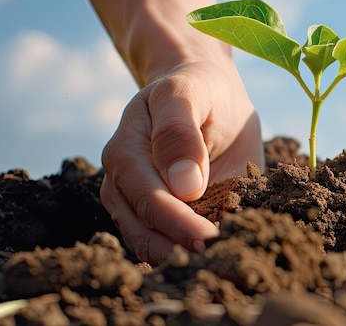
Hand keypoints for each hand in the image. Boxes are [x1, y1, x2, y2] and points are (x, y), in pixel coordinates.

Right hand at [100, 54, 262, 264]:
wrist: (205, 90)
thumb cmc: (198, 88)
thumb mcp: (189, 91)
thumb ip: (179, 130)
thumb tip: (184, 186)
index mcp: (125, 151)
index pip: (148, 198)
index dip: (179, 223)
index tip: (212, 240)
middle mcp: (123, 183)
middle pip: (144, 231)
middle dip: (182, 248)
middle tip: (222, 256)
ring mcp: (138, 202)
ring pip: (151, 245)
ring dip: (183, 256)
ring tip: (220, 257)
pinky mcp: (160, 213)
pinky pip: (168, 241)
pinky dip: (188, 250)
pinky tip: (216, 251)